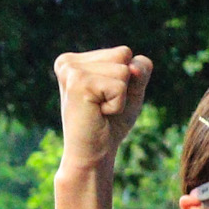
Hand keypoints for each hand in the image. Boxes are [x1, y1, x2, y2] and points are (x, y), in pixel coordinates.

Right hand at [56, 46, 152, 170]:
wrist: (94, 155)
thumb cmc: (110, 124)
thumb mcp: (132, 89)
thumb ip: (140, 69)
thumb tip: (132, 67)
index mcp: (76, 60)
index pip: (124, 52)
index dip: (127, 79)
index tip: (106, 98)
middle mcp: (69, 61)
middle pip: (123, 54)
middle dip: (124, 85)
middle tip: (103, 106)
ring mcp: (71, 70)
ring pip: (124, 69)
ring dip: (120, 96)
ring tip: (100, 110)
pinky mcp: (78, 82)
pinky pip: (120, 86)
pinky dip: (118, 104)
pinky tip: (99, 113)